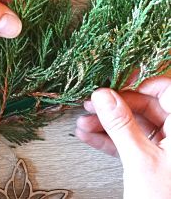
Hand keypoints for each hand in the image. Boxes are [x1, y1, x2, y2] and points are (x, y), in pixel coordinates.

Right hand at [76, 76, 170, 198]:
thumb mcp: (141, 162)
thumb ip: (121, 125)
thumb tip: (104, 97)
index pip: (165, 90)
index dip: (139, 86)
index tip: (114, 88)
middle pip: (144, 107)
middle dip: (113, 108)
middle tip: (92, 105)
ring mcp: (165, 148)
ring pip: (133, 126)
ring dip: (106, 124)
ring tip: (84, 123)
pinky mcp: (153, 159)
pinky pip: (129, 142)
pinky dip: (109, 140)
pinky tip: (90, 136)